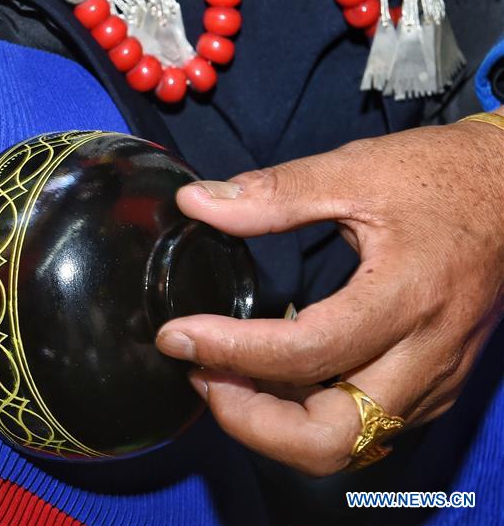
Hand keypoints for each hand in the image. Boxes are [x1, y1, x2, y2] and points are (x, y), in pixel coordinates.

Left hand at [156, 120, 503, 475]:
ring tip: (224, 373)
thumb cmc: (438, 177)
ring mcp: (434, 379)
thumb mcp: (354, 170)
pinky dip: (306, 416)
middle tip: (201, 372)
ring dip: (273, 423)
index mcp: (408, 296)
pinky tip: (271, 376)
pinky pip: (362, 427)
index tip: (176, 335)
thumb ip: (274, 193)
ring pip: (345, 443)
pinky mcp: (432, 385)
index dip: (229, 351)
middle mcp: (426, 354)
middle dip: (249, 419)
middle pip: (330, 437)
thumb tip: (196, 202)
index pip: (306, 352)